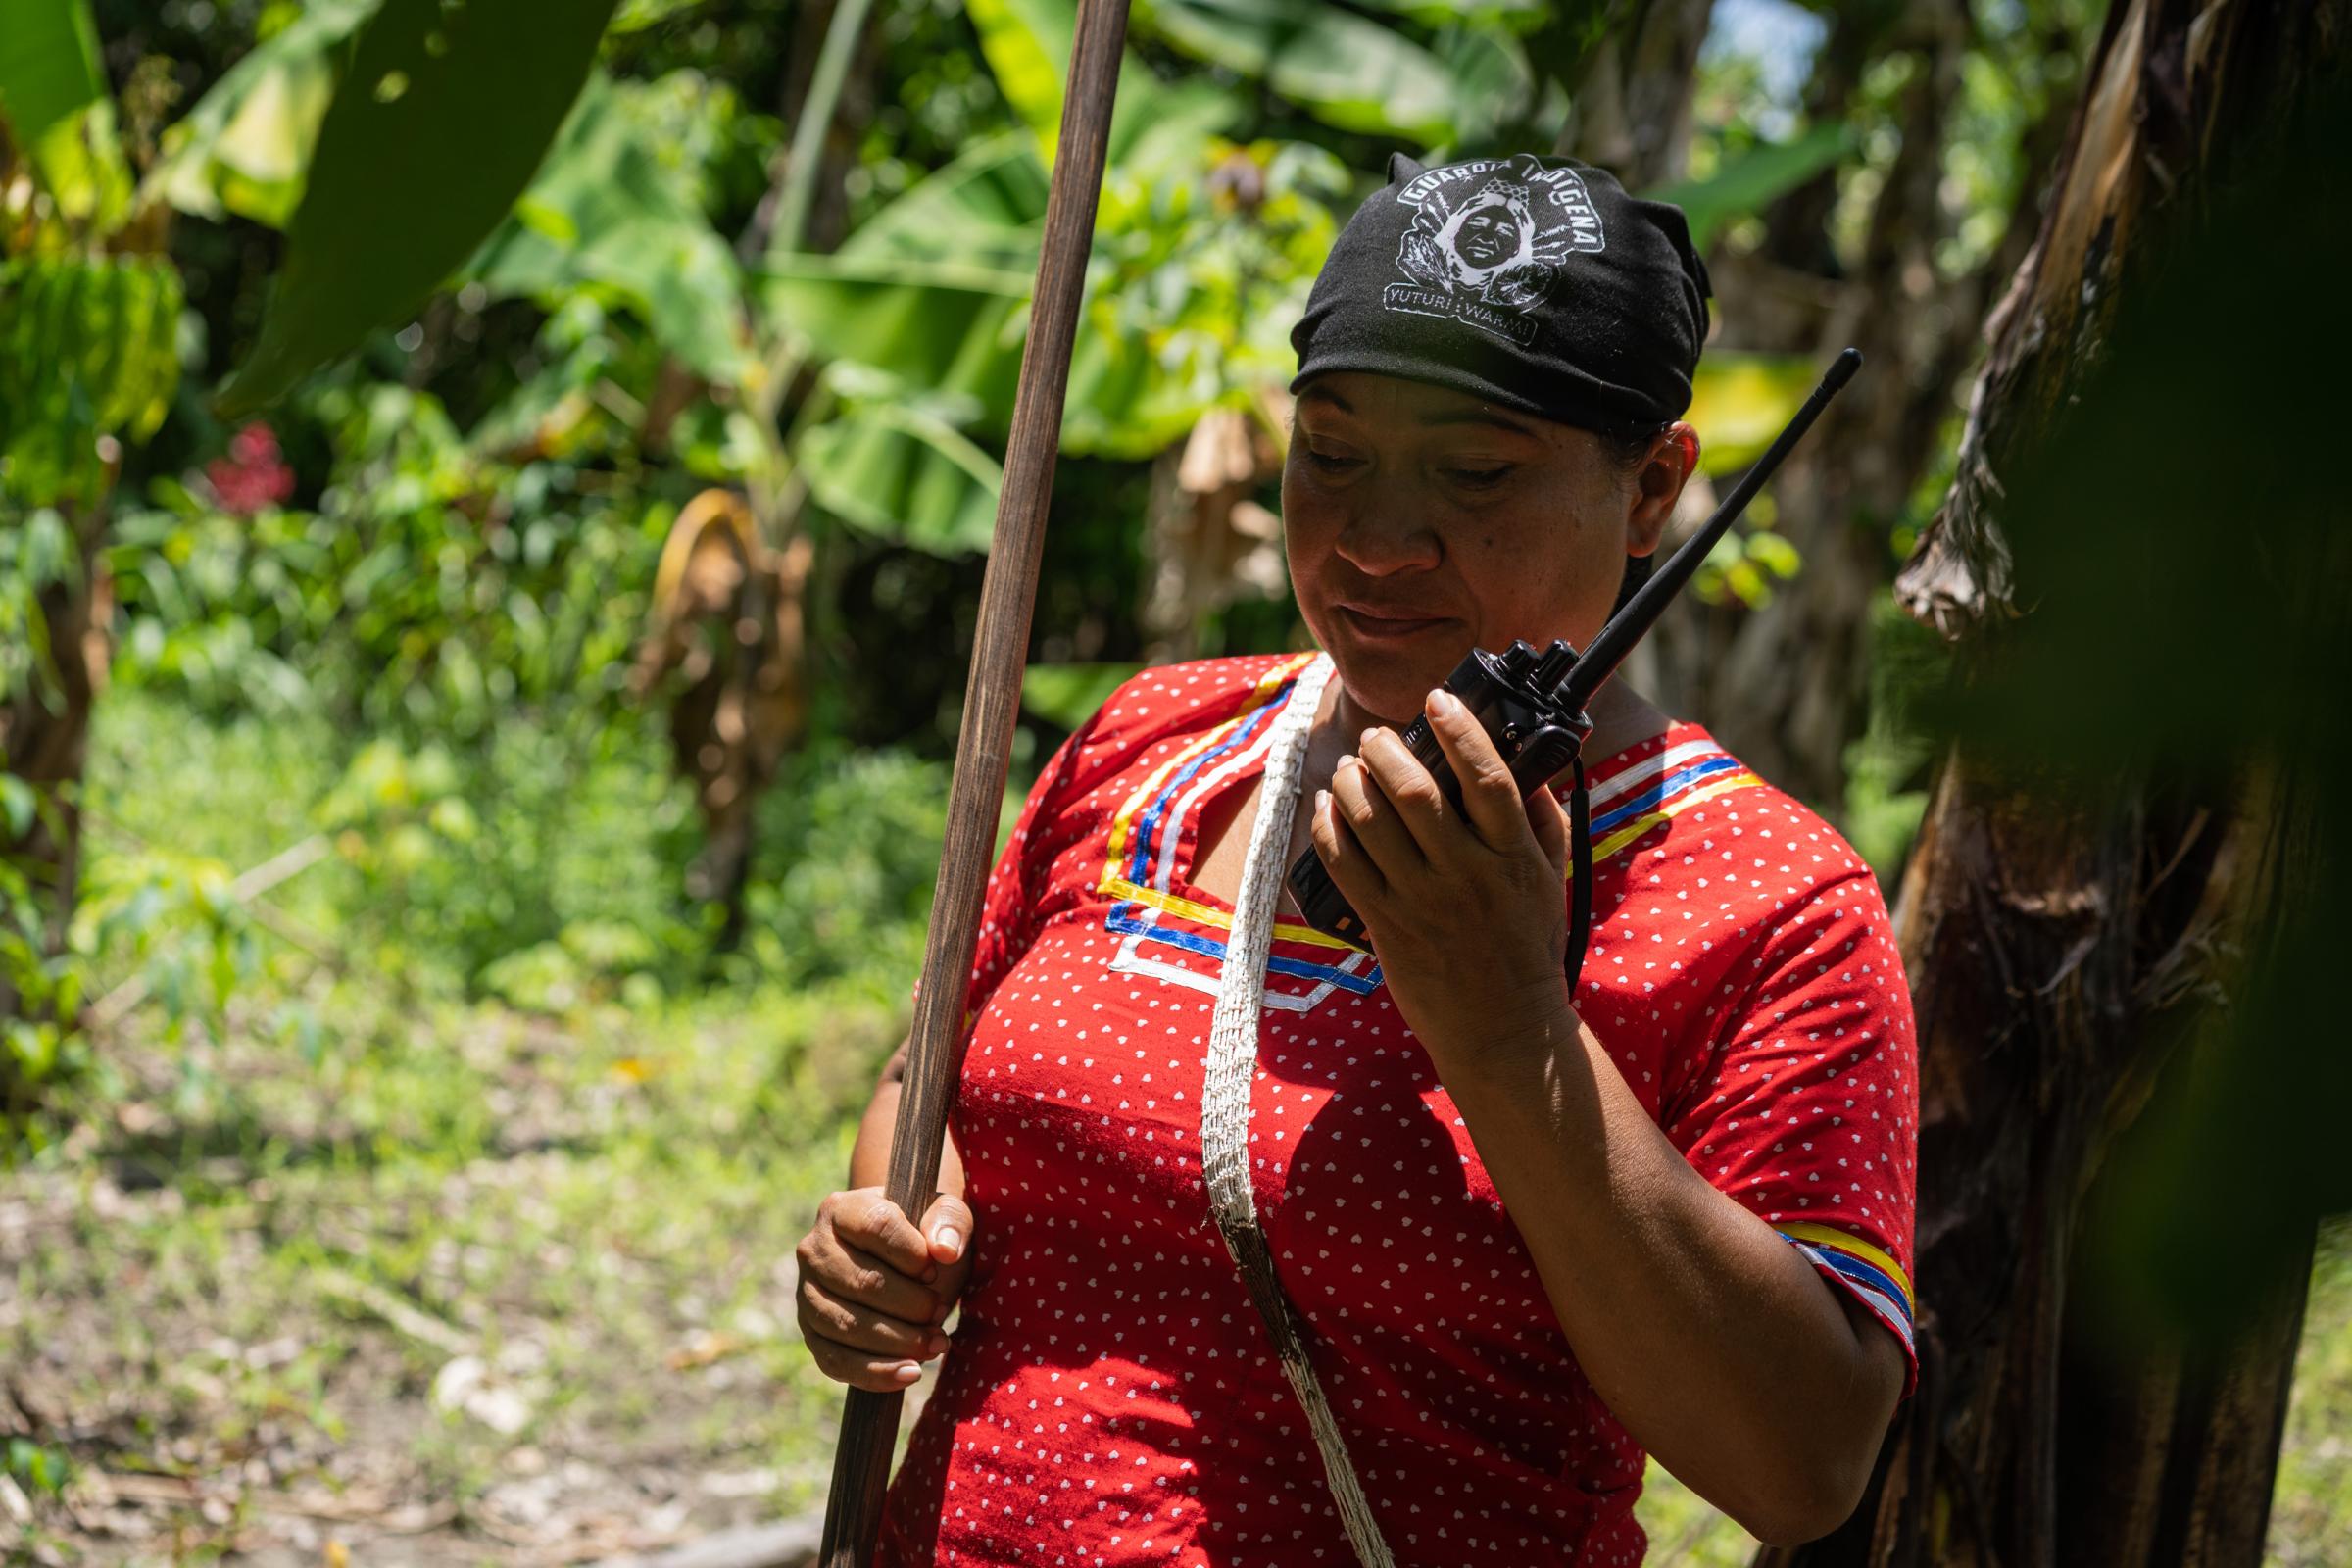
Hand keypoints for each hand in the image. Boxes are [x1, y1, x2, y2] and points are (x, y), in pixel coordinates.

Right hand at [794, 1186, 975, 1390]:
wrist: (905, 1262)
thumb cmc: (925, 1234)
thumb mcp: (946, 1215)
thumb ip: (951, 1220)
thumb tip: (945, 1250)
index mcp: (842, 1208)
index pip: (876, 1226)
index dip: (912, 1253)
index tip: (934, 1270)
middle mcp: (814, 1249)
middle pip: (862, 1282)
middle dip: (911, 1305)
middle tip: (940, 1311)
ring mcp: (807, 1294)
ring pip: (847, 1325)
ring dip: (898, 1341)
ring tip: (936, 1343)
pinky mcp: (812, 1334)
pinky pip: (835, 1361)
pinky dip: (875, 1373)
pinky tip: (910, 1373)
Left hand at [1308, 685, 1576, 1068]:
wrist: (1504, 1029)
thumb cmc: (1527, 948)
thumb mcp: (1552, 880)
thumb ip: (1543, 819)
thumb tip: (1531, 765)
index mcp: (1513, 855)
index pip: (1487, 777)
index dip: (1459, 730)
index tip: (1437, 700)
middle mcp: (1467, 873)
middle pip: (1415, 792)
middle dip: (1386, 751)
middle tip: (1377, 737)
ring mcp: (1422, 901)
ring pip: (1371, 822)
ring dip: (1351, 782)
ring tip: (1350, 766)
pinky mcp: (1387, 926)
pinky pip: (1344, 865)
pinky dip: (1328, 828)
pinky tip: (1326, 807)